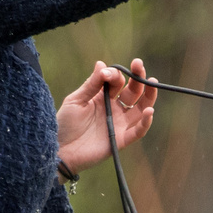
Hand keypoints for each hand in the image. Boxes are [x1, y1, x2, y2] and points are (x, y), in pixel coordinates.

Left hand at [56, 59, 156, 174]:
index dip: (115, 75)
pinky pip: (138, 131)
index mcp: (103, 98)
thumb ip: (91, 84)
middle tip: (139, 64)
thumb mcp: (76, 100)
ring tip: (152, 82)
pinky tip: (149, 111)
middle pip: (133, 92)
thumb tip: (102, 63)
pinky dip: (146, 122)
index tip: (107, 73)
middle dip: (138, 77)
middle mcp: (114, 109)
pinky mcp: (121, 140)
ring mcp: (119, 124)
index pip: (117, 82)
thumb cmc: (65, 124)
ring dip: (149, 96)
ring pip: (140, 109)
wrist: (60, 149)